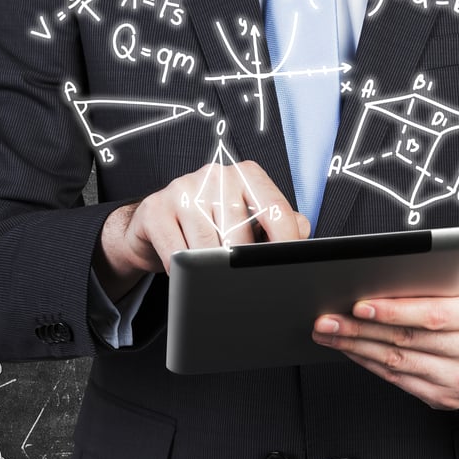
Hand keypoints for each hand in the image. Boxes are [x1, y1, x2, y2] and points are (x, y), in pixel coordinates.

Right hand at [94, 161, 308, 299]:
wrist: (155, 222)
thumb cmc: (211, 222)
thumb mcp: (248, 218)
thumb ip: (280, 222)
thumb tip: (302, 231)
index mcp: (246, 175)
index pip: (275, 209)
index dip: (286, 243)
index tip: (290, 268)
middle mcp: (216, 175)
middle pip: (240, 234)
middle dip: (242, 266)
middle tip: (244, 283)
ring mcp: (183, 188)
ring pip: (207, 247)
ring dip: (210, 271)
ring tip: (212, 278)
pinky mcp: (156, 209)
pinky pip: (176, 253)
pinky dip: (184, 271)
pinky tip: (186, 272)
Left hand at [311, 259, 458, 409]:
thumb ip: (457, 264)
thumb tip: (418, 257)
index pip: (433, 315)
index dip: (394, 311)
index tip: (360, 304)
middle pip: (408, 341)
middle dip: (361, 329)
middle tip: (327, 319)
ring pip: (399, 364)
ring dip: (358, 349)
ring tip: (329, 334)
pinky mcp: (447, 399)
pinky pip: (401, 382)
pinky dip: (371, 365)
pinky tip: (352, 351)